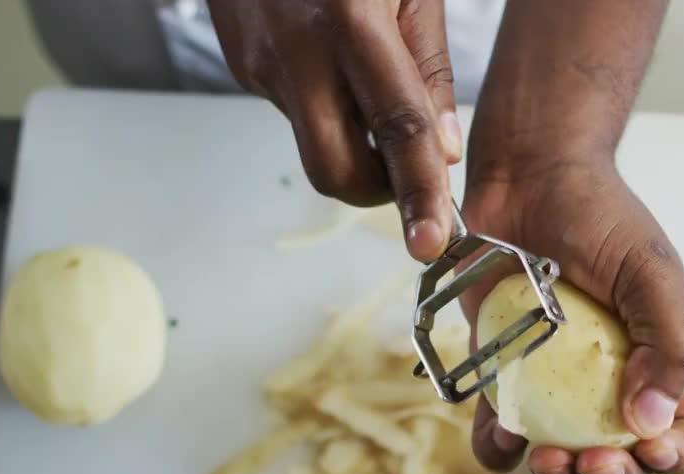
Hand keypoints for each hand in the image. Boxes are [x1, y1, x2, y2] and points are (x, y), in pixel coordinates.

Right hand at [210, 0, 459, 259]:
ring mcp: (259, 61)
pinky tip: (330, 59)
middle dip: (377, 191)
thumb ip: (427, 66)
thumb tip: (443, 150)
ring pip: (315, 140)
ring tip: (367, 80)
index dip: (419, 191)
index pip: (397, 127)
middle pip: (335, 169)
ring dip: (352, 137)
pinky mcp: (240, 63)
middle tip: (406, 173)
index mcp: (349, 19)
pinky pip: (293, 109)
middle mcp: (296, 49)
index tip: (433, 240)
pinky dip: (325, 104)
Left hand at [457, 160, 683, 473]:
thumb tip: (653, 421)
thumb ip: (669, 344)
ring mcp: (555, 388)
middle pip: (624, 462)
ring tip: (544, 457)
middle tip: (590, 461)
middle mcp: (612, 385)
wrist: (524, 178)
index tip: (649, 450)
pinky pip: (500, 437)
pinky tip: (502, 433)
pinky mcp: (503, 379)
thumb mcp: (650, 271)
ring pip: (562, 463)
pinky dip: (499, 449)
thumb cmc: (598, 215)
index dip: (675, 457)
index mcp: (662, 364)